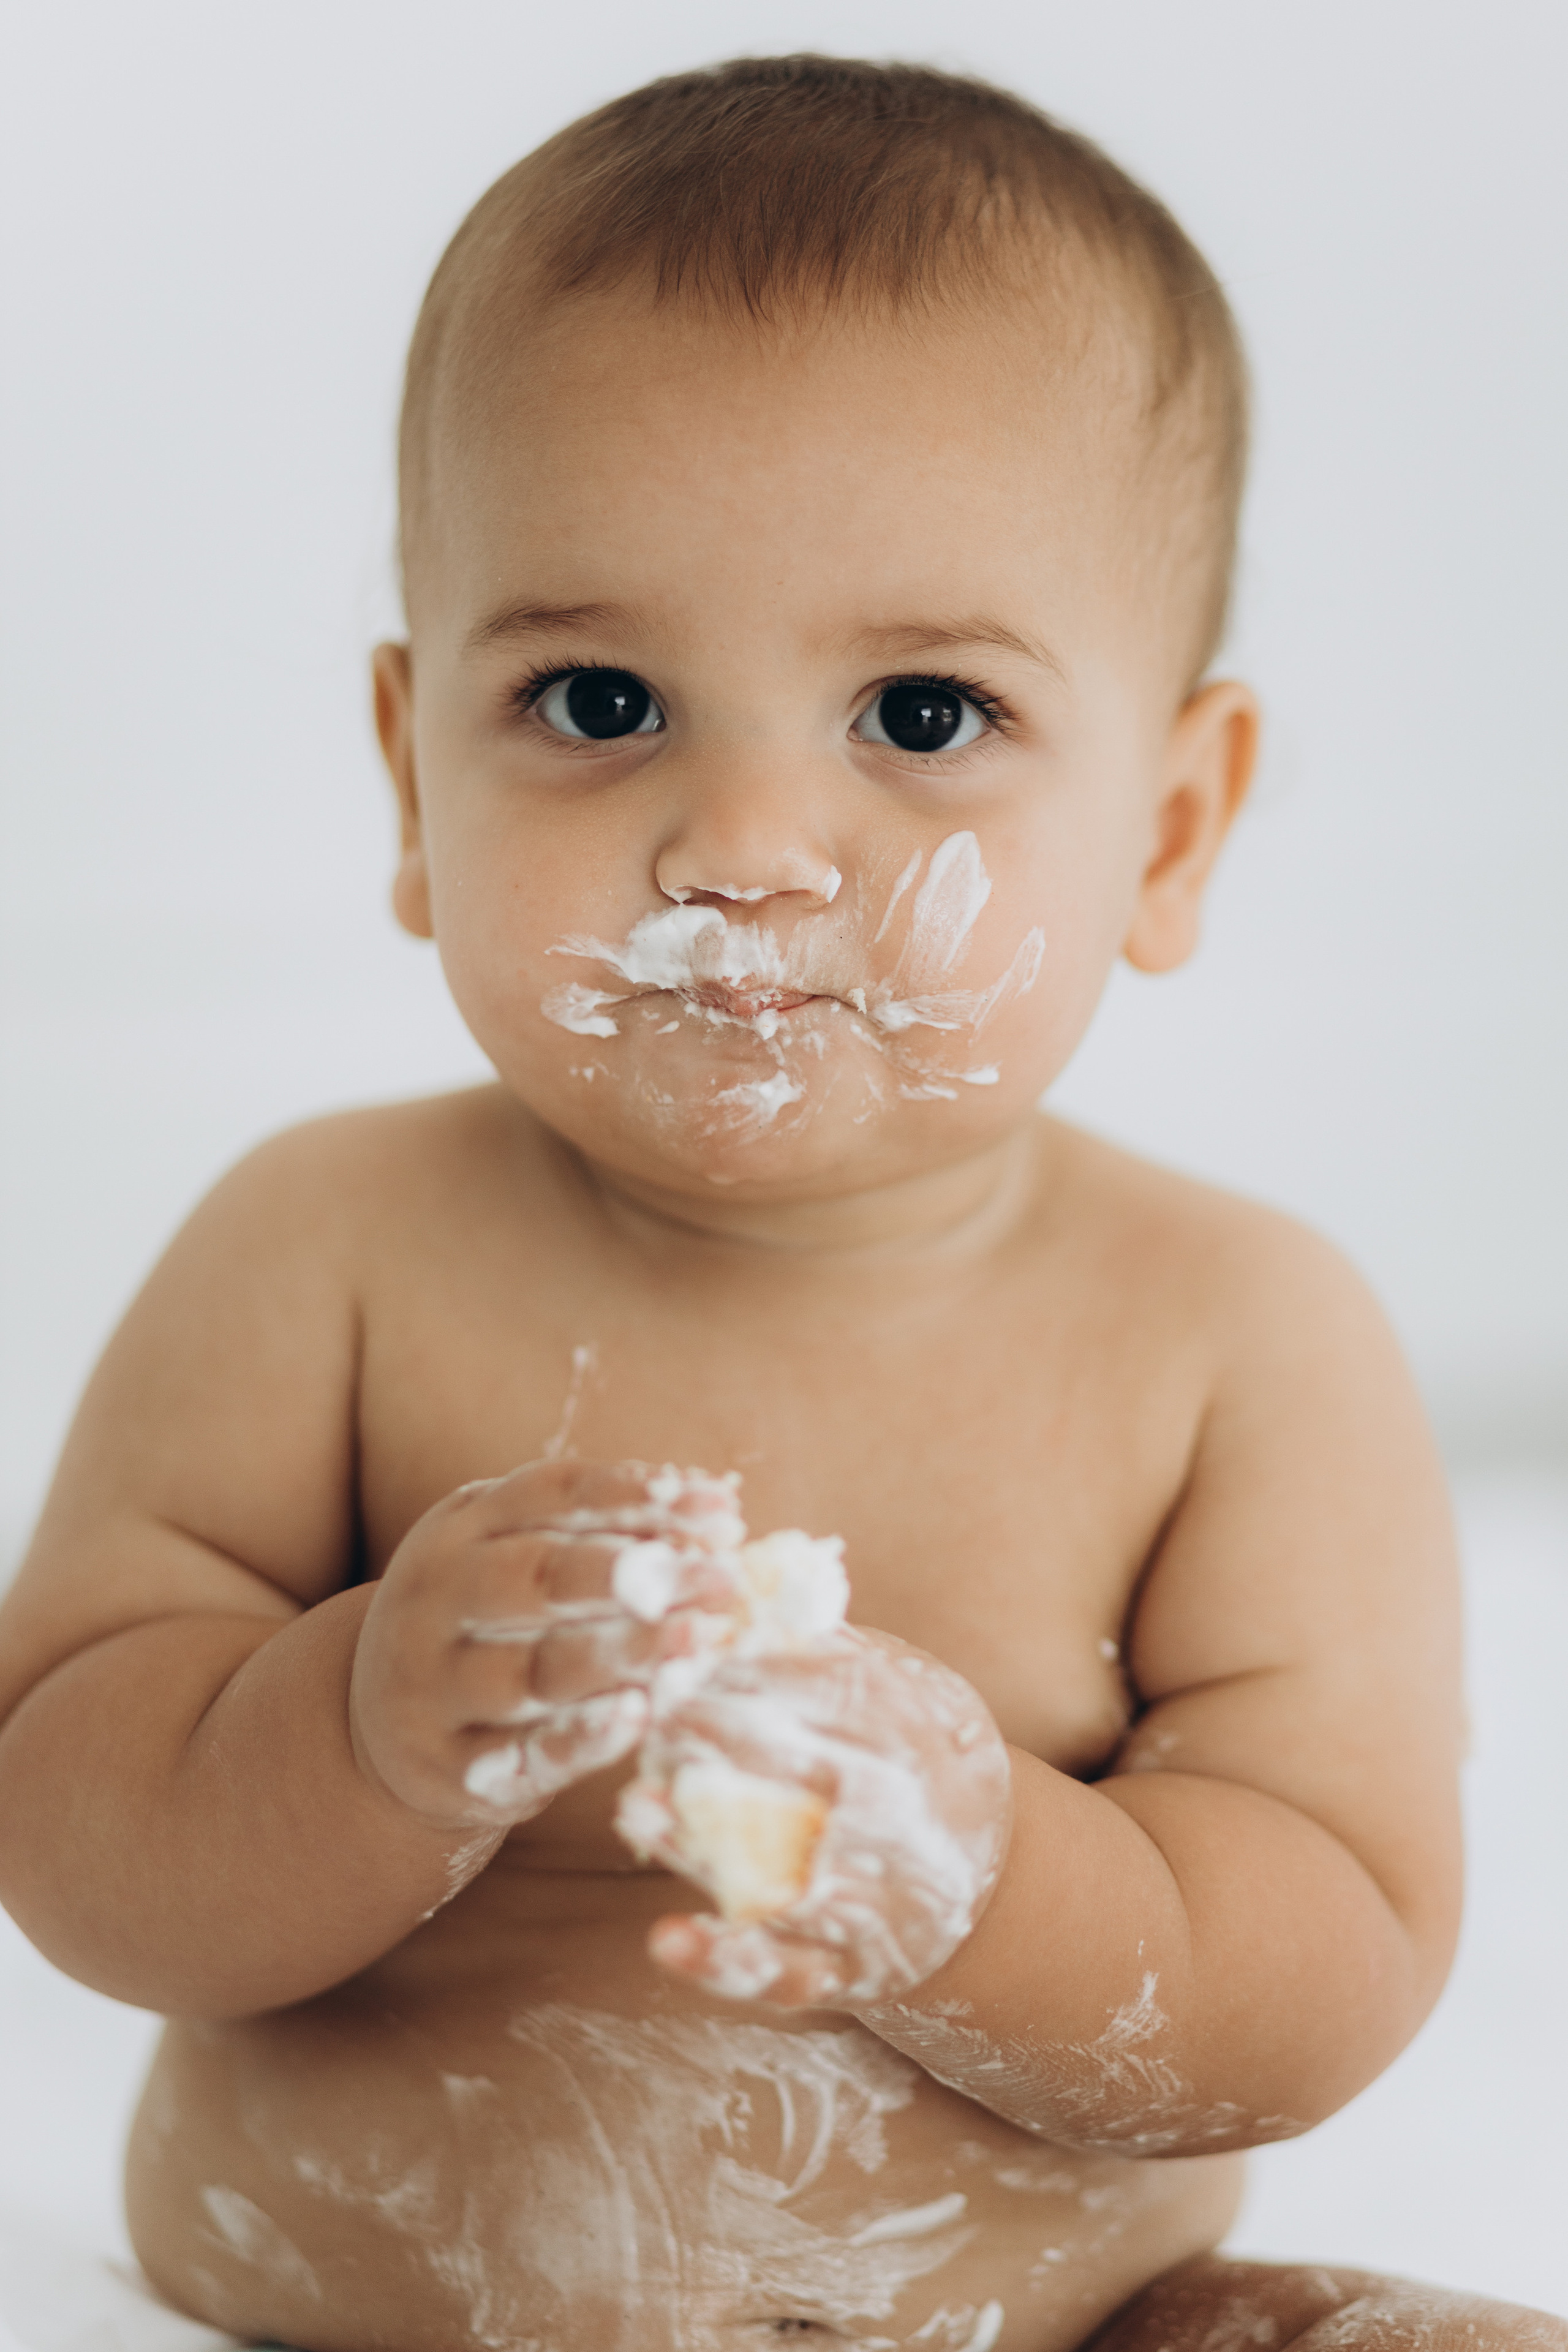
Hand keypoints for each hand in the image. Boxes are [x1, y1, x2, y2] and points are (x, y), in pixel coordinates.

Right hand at [349, 1459, 743, 1828]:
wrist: (372, 1724)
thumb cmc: (484, 1622)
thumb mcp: (515, 1555)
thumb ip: (599, 1534)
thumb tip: (717, 1514)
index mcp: (462, 1526)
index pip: (555, 1495)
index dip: (641, 1499)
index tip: (724, 1513)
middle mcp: (438, 1597)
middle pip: (542, 1577)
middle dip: (639, 1575)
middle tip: (725, 1579)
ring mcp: (435, 1686)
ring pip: (533, 1669)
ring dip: (621, 1654)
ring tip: (696, 1640)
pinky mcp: (447, 1767)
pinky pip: (521, 1754)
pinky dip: (581, 1737)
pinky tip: (638, 1715)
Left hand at [624, 1625, 1011, 2005]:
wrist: (999, 1894)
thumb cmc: (924, 1762)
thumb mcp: (907, 1690)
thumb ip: (834, 1645)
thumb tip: (749, 1573)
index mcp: (922, 1736)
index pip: (836, 1691)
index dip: (755, 1667)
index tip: (682, 1643)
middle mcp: (908, 1820)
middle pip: (807, 1773)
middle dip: (718, 1741)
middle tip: (644, 1715)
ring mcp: (881, 1902)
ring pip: (786, 1870)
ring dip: (705, 1845)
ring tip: (634, 1811)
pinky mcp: (852, 1971)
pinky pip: (785, 1971)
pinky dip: (726, 1960)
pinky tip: (666, 1939)